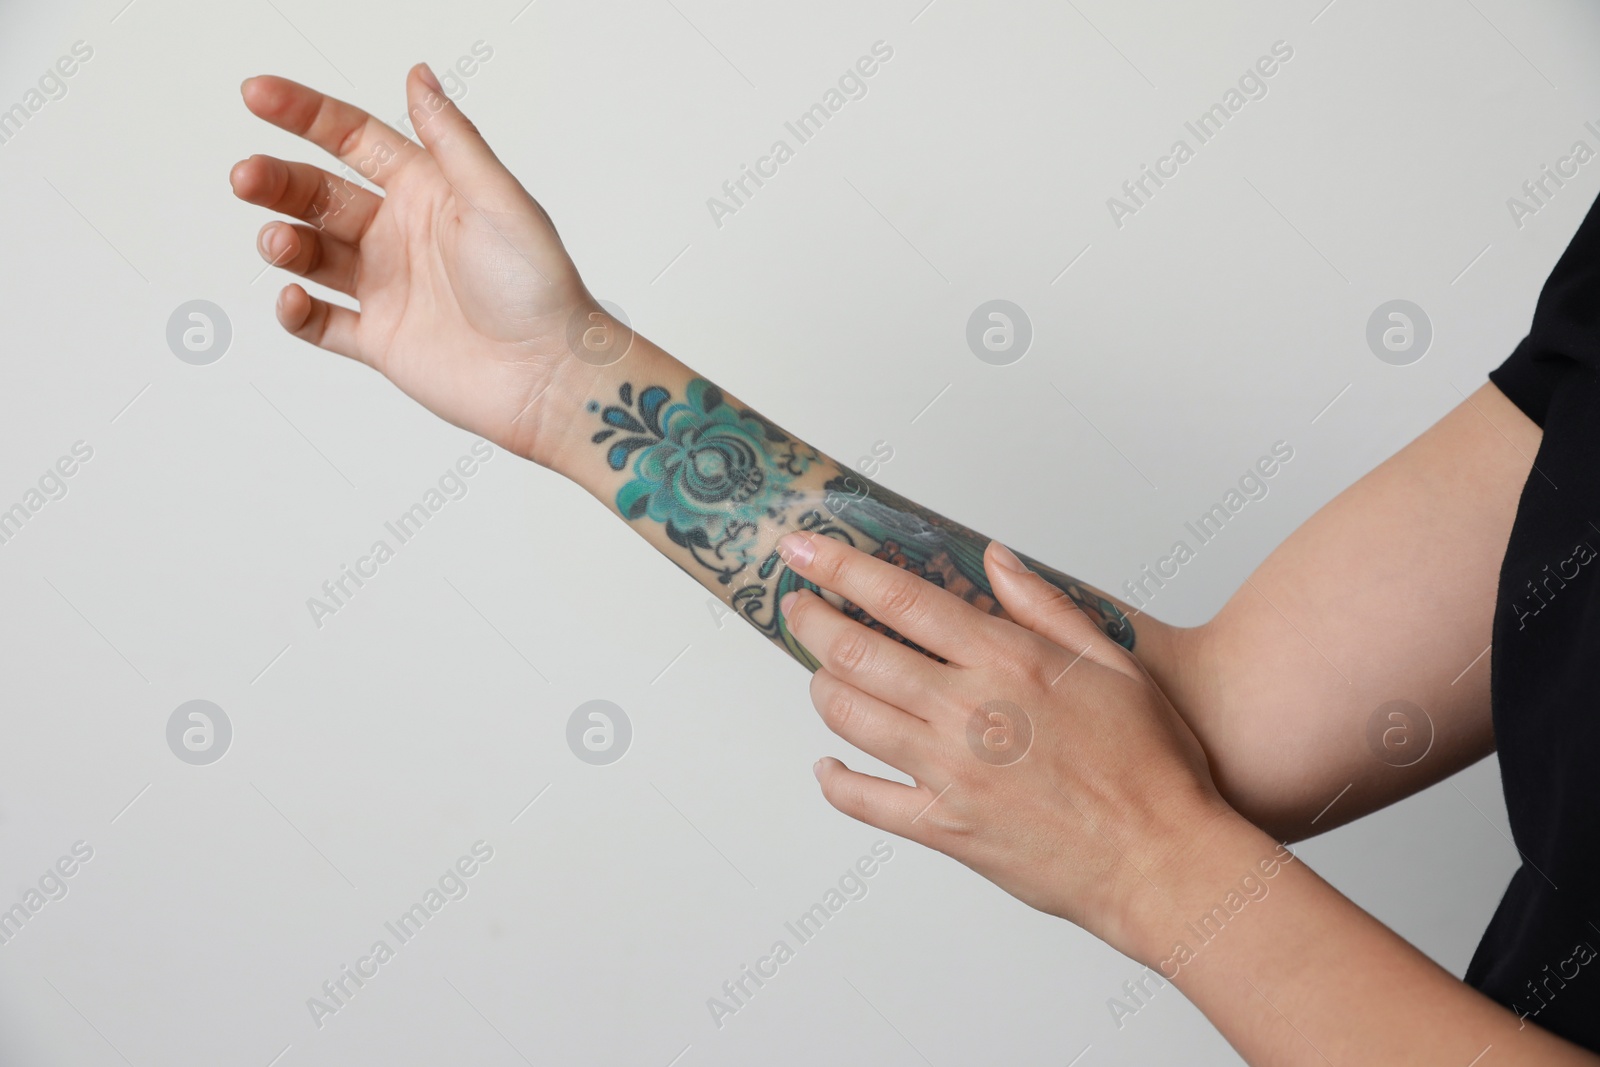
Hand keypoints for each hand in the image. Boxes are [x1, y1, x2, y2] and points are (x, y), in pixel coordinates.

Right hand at [231, 66, 593, 465]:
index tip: (257, 94)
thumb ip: (451, 139)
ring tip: (280, 243)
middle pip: (318, 195)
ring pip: (312, 255)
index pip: (353, 139)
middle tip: (248, 176)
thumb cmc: (540, 287)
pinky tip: (294, 298)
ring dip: (286, 243)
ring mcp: (388, 288)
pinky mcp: (381, 341)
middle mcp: (401, 235)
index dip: (304, 114)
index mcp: (428, 192)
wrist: (551, 376)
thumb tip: (419, 76)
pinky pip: (321, 324)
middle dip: (278, 182)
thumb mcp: (498, 199)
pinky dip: (297, 312)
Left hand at [774, 531, 1239, 960]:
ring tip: (820, 671)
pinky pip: (865, 800)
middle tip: (796, 604)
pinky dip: (834, 779)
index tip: (803, 549)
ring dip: (822, 687)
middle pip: (857, 652)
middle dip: (812, 620)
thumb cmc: (1151, 764)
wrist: (1163, 859)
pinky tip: (828, 764)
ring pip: (850, 717)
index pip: (900, 599)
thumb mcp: (1113, 662)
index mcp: (1007, 661)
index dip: (840, 567)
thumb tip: (994, 559)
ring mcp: (949, 773)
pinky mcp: (945, 828)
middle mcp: (967, 711)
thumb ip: (1045, 606)